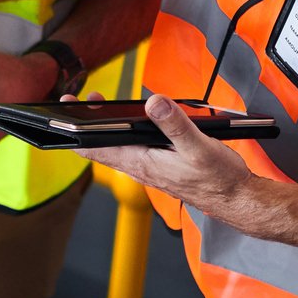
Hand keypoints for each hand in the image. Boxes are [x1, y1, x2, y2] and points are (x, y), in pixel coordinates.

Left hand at [74, 94, 254, 211]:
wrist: (236, 199)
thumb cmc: (218, 179)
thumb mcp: (198, 147)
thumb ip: (175, 124)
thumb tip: (153, 102)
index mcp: (142, 162)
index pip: (95, 149)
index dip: (74, 131)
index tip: (61, 111)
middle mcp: (140, 166)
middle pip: (100, 145)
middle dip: (86, 121)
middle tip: (78, 97)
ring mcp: (148, 166)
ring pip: (116, 146)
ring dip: (105, 126)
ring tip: (98, 103)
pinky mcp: (159, 165)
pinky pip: (132, 148)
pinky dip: (124, 132)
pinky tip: (130, 120)